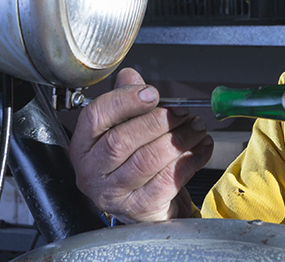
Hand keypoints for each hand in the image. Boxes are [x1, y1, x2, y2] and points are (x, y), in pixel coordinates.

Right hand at [69, 68, 213, 222]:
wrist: (142, 207)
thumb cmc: (130, 163)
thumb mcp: (122, 130)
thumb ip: (125, 100)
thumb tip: (131, 77)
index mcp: (83, 145)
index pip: (95, 117)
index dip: (125, 101)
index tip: (152, 93)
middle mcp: (92, 171)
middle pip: (122, 140)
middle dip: (158, 121)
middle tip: (183, 112)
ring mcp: (114, 193)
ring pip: (147, 160)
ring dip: (178, 139)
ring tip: (196, 128)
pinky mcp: (139, 208)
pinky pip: (167, 180)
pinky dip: (189, 160)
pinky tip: (200, 148)